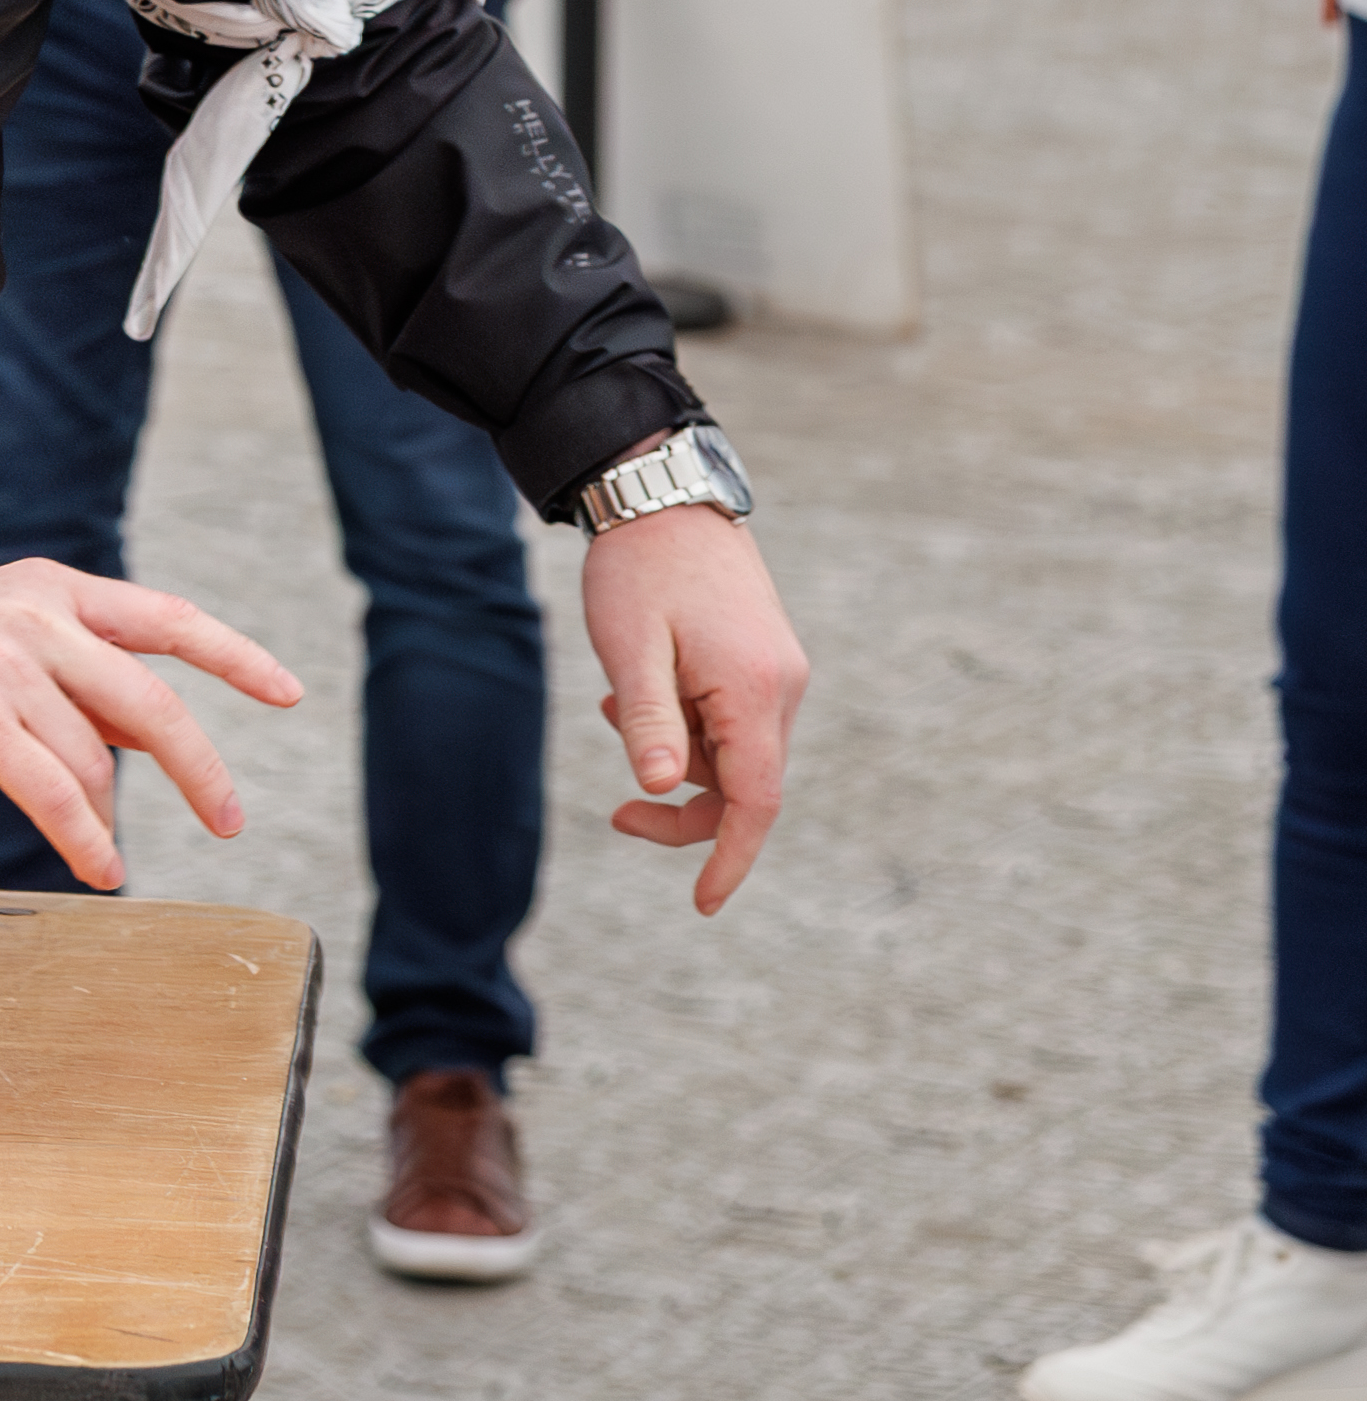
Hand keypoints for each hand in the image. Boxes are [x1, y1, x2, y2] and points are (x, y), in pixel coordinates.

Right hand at [0, 558, 304, 892]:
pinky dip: (87, 840)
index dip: (236, 655)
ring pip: (96, 763)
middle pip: (152, 705)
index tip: (287, 691)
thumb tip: (153, 739)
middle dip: (203, 773)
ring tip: (99, 849)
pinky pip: (57, 794)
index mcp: (49, 589)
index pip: (166, 619)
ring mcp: (2, 667)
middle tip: (228, 821)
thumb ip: (77, 678)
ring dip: (108, 819)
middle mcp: (34, 618)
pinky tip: (98, 867)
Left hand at [583, 500, 807, 912]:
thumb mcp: (630, 648)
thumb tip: (658, 788)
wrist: (663, 496)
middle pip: (746, 786)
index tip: (703, 904)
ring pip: (735, 755)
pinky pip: (731, 722)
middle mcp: (783, 689)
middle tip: (616, 813)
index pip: (756, 803)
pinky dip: (687, 727)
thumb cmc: (639, 570)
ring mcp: (780, 674)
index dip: (730, 857)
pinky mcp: (764, 662)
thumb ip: (647, 720)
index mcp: (756, 692)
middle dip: (684, 809)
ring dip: (677, 757)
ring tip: (615, 707)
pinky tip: (640, 689)